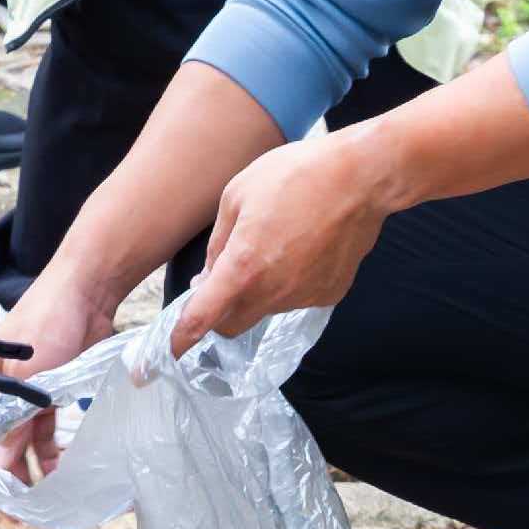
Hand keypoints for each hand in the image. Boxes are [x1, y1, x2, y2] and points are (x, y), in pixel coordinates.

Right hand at [0, 262, 123, 515]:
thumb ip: (14, 421)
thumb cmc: (45, 322)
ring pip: (21, 443)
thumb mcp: (26, 377)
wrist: (85, 289)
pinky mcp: (51, 393)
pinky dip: (51, 453)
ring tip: (42, 501)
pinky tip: (61, 472)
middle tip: (17, 515)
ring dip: (28, 471)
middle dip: (2, 481)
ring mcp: (25, 395)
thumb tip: (0, 464)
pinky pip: (45, 432)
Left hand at [168, 126, 398, 352]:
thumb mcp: (236, 196)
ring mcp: (304, 298)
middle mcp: (272, 292)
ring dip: (259, 290)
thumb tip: (209, 275)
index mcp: (242, 268)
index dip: (180, 340)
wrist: (359, 178)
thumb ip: (218, 243)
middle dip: (219, 314)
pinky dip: (290, 283)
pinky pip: (298, 298)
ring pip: (267, 308)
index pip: (202, 319)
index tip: (168, 352)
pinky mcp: (329, 295)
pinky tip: (302, 247)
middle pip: (232, 325)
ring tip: (276, 242)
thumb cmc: (293, 176)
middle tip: (220, 282)